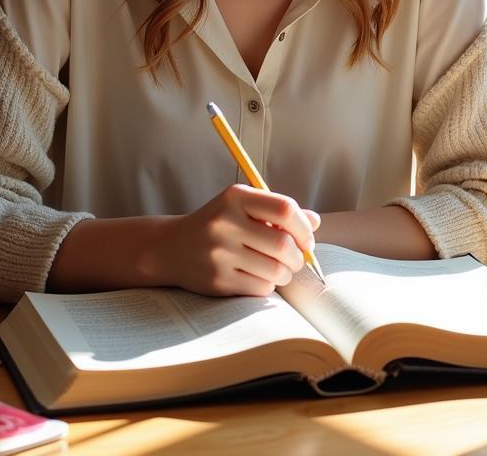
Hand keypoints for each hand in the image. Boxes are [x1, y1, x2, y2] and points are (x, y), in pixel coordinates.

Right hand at [159, 184, 320, 296]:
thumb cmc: (218, 223)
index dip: (303, 227)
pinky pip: (260, 288)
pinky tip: (258, 276)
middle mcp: (225, 223)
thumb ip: (278, 211)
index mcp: (235, 198)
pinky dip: (268, 285)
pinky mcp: (217, 281)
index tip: (306, 238)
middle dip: (298, 256)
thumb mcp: (243, 207)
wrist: (172, 247)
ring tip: (278, 268)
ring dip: (285, 273)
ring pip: (276, 271)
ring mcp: (219, 254)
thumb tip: (315, 222)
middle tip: (296, 258)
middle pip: (283, 245)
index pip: (284, 209)